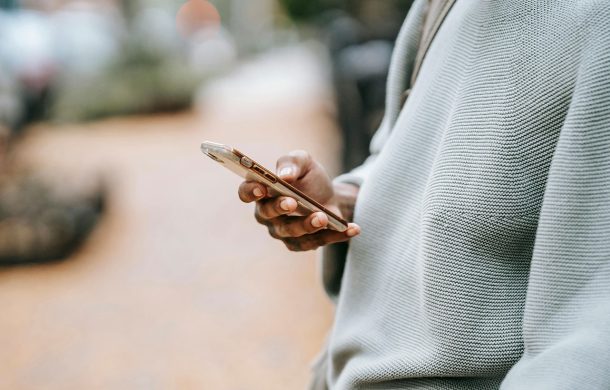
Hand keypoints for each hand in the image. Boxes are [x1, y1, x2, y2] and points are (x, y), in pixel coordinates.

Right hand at [238, 150, 359, 250]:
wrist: (328, 194)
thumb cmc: (308, 177)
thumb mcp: (303, 161)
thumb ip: (292, 162)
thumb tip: (285, 175)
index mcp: (261, 190)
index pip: (246, 192)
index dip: (251, 192)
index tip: (261, 188)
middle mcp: (267, 214)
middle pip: (267, 215)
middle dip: (279, 208)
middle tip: (292, 202)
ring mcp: (283, 231)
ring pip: (291, 233)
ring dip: (307, 225)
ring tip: (323, 217)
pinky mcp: (302, 243)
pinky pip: (318, 242)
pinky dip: (336, 235)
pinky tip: (352, 228)